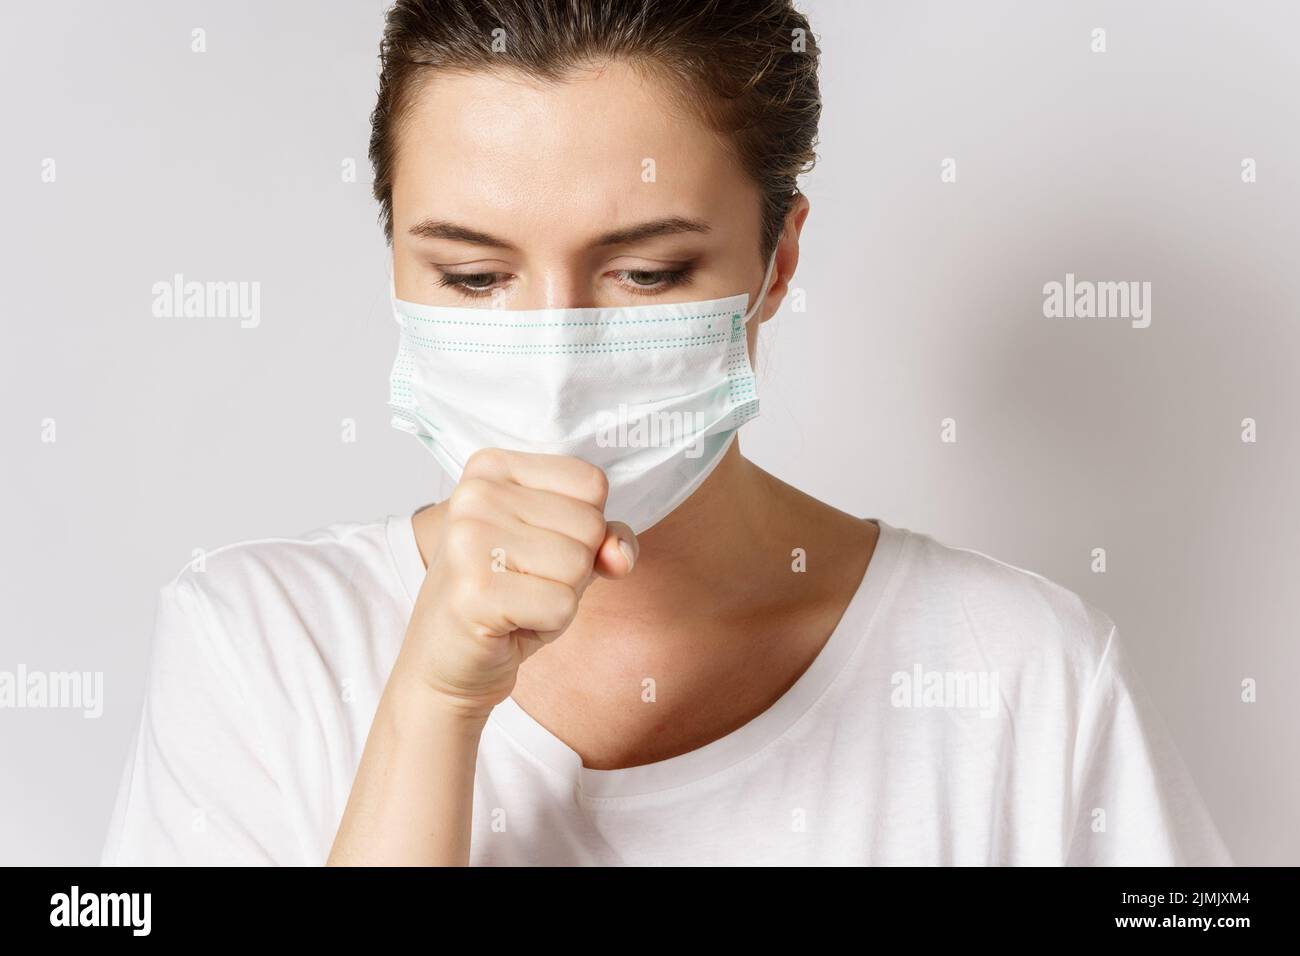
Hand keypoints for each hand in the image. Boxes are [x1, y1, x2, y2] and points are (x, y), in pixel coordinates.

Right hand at [392, 448, 637, 719]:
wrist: (448, 658)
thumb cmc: (509, 597)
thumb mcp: (564, 552)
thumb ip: (605, 538)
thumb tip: (620, 556)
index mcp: (492, 469)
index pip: (591, 482)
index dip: (585, 526)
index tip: (539, 545)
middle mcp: (475, 495)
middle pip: (589, 524)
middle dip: (574, 566)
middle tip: (526, 581)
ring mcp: (469, 541)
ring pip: (579, 564)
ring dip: (562, 596)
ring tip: (519, 600)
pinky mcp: (475, 591)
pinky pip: (562, 605)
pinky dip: (549, 623)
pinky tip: (511, 622)